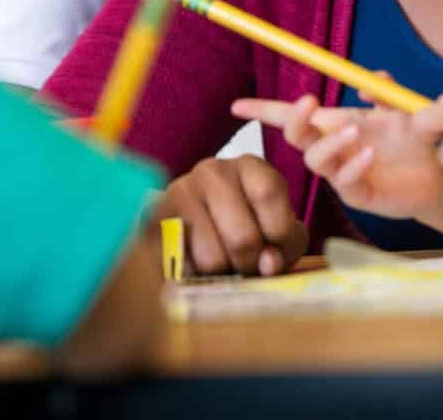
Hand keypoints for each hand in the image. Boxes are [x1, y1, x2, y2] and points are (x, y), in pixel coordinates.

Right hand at [157, 156, 308, 275]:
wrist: (194, 220)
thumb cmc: (246, 223)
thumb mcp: (278, 225)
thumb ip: (287, 243)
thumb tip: (268, 264)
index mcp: (249, 165)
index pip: (268, 194)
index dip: (280, 234)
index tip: (277, 251)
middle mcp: (212, 171)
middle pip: (242, 236)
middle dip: (250, 264)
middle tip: (247, 265)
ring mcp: (179, 195)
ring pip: (212, 258)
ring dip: (223, 273)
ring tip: (223, 262)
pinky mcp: (155, 223)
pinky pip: (183, 268)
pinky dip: (197, 278)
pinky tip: (201, 266)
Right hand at [232, 94, 441, 218]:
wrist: (439, 176)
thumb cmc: (413, 142)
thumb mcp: (401, 111)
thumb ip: (386, 92)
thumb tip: (371, 78)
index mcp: (335, 124)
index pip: (292, 116)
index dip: (263, 110)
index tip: (237, 105)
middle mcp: (332, 148)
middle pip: (296, 136)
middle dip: (294, 119)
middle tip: (310, 102)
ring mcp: (342, 173)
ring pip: (315, 160)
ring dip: (330, 142)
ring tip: (356, 131)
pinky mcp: (359, 196)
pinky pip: (345, 182)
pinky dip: (355, 165)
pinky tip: (371, 155)